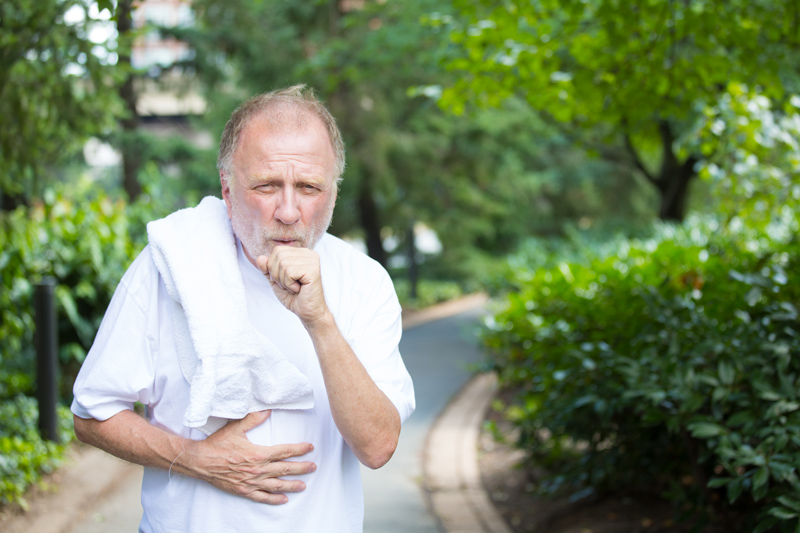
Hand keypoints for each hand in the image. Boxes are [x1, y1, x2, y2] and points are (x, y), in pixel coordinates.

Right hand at [184, 410, 315, 503]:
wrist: (200, 461)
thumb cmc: (217, 444)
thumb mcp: (235, 428)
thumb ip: (254, 418)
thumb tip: (268, 409)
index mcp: (258, 454)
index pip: (284, 451)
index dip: (299, 449)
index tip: (309, 448)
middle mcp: (257, 470)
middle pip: (285, 469)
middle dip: (301, 468)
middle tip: (313, 467)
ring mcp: (251, 482)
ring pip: (277, 485)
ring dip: (292, 485)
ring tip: (303, 485)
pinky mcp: (244, 491)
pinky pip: (262, 497)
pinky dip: (274, 499)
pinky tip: (283, 499)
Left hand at [257, 247, 329, 326]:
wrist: (308, 312)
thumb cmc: (294, 297)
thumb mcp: (276, 280)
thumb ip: (267, 269)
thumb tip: (259, 258)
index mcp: (302, 253)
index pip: (277, 250)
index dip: (274, 267)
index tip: (285, 280)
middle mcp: (309, 253)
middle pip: (279, 256)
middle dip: (277, 274)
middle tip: (289, 285)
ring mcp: (312, 261)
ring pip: (283, 264)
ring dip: (284, 281)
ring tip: (295, 287)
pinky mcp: (313, 270)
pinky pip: (289, 272)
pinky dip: (289, 284)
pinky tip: (299, 289)